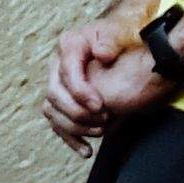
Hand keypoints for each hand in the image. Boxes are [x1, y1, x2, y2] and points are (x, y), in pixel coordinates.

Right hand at [41, 20, 165, 147]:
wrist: (131, 48)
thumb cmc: (126, 37)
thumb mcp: (121, 31)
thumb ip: (111, 39)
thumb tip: (102, 54)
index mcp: (70, 45)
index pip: (66, 72)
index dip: (80, 92)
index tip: (101, 106)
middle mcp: (59, 64)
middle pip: (54, 94)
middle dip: (77, 112)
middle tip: (104, 120)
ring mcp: (60, 84)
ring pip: (52, 111)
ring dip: (74, 127)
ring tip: (100, 132)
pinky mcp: (65, 101)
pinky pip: (58, 123)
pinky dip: (70, 138)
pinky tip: (86, 151)